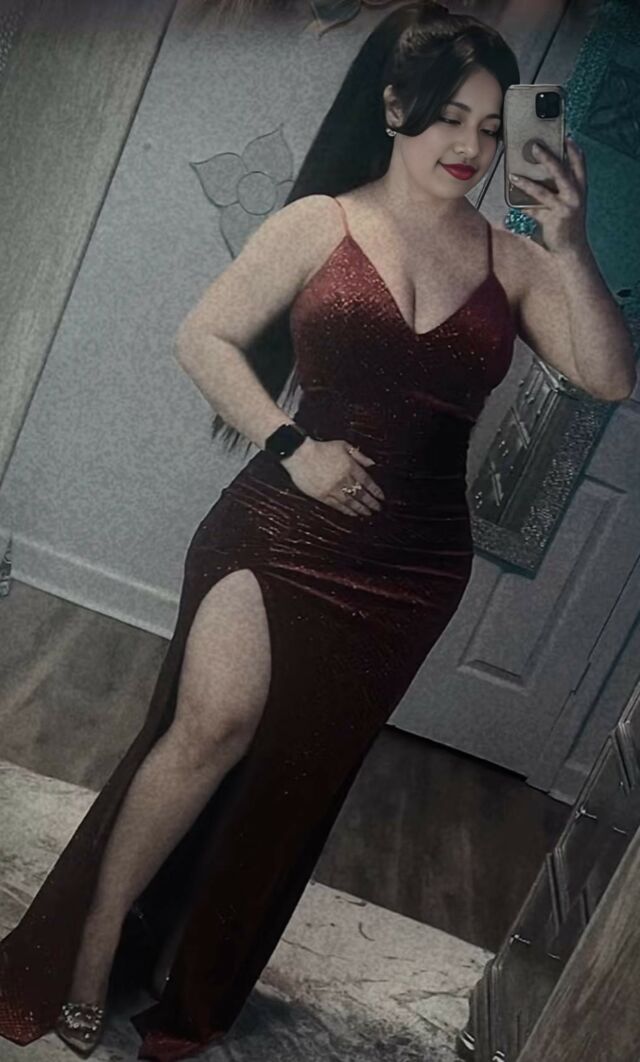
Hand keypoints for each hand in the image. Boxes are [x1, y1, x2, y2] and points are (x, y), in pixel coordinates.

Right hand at [281, 437, 384, 516]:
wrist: (299, 454)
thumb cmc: (321, 448)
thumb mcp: (343, 446)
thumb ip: (359, 455)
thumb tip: (372, 464)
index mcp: (349, 466)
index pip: (367, 481)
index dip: (376, 491)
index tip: (381, 497)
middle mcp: (343, 479)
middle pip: (361, 493)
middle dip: (371, 502)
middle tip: (378, 508)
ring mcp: (332, 488)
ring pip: (351, 501)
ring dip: (361, 508)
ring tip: (368, 513)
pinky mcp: (322, 495)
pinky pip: (337, 505)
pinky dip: (347, 510)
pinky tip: (353, 513)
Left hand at [508, 135, 587, 254]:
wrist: (571, 249)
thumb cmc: (567, 223)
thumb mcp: (568, 202)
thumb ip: (558, 188)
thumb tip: (537, 173)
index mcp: (581, 188)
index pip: (580, 163)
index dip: (573, 149)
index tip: (565, 136)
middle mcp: (575, 196)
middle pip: (561, 171)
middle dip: (548, 157)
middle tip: (535, 146)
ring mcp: (565, 208)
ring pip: (543, 191)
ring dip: (526, 183)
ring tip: (513, 176)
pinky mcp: (553, 219)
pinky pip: (533, 210)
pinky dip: (522, 205)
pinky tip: (512, 202)